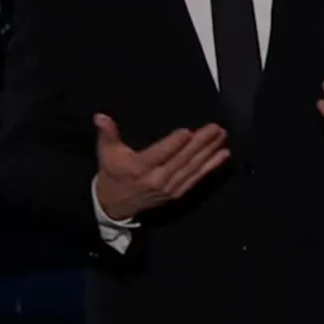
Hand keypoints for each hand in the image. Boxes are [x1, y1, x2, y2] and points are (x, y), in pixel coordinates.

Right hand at [92, 114, 230, 220]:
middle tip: (215, 128)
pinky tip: (222, 155)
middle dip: (200, 143)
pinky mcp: (177, 192)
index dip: (174, 144)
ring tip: (221, 137)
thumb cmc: (112, 174)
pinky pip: (196, 178)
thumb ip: (107, 133)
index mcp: (139, 168)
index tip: (187, 132)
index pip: (160, 154)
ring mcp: (169, 187)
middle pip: (182, 159)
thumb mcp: (106, 153)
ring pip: (192, 168)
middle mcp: (157, 179)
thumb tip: (100, 117)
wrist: (114, 206)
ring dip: (209, 152)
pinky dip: (210, 167)